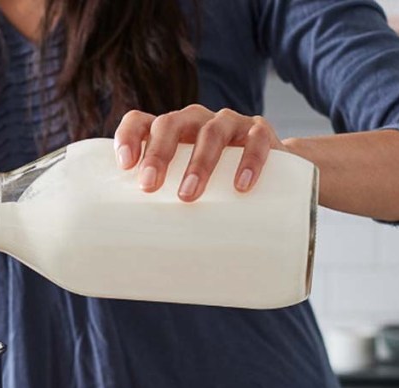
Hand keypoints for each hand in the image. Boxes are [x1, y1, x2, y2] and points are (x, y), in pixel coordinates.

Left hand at [113, 105, 286, 200]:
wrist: (272, 176)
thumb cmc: (214, 189)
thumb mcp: (182, 190)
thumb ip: (162, 206)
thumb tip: (137, 255)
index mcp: (169, 132)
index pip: (139, 122)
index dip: (128, 137)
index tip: (125, 165)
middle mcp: (195, 121)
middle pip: (170, 124)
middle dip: (158, 154)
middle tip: (148, 186)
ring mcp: (228, 123)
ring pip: (211, 133)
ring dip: (198, 163)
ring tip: (188, 195)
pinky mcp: (260, 131)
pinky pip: (255, 140)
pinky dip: (249, 161)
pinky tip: (241, 186)